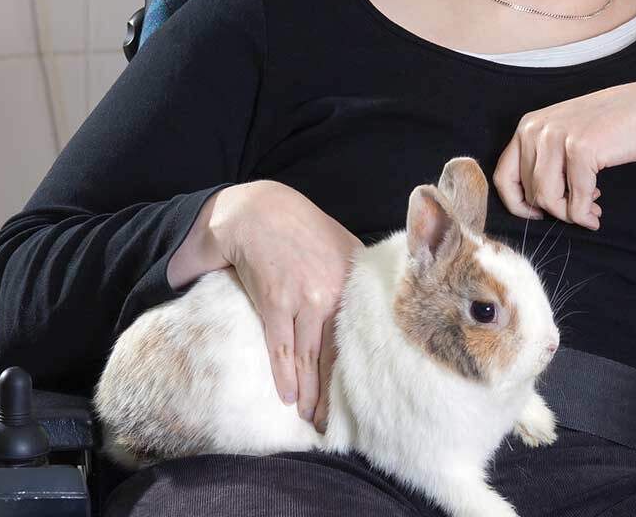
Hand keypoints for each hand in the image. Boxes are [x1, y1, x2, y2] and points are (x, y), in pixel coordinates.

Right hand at [205, 180, 363, 431]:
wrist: (260, 212)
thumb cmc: (305, 230)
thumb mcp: (344, 246)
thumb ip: (359, 278)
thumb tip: (376, 311)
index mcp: (354, 280)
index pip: (361, 335)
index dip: (363, 369)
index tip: (367, 395)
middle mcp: (332, 293)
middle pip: (335, 354)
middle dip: (334, 392)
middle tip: (335, 423)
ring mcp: (303, 299)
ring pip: (308, 357)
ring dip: (309, 393)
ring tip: (312, 419)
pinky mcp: (274, 302)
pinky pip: (280, 347)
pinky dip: (285, 375)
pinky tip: (288, 397)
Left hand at [493, 80, 635, 228]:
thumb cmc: (607, 128)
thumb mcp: (563, 138)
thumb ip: (542, 162)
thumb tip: (530, 205)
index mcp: (526, 126)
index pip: (502, 177)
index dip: (518, 204)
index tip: (538, 214)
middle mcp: (535, 129)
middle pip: (530, 192)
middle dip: (555, 209)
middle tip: (580, 210)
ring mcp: (556, 137)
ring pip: (548, 199)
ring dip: (570, 215)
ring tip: (590, 211)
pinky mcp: (580, 149)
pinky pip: (575, 200)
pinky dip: (585, 214)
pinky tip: (596, 213)